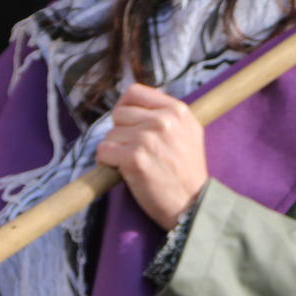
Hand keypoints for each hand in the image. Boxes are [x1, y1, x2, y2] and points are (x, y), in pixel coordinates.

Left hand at [95, 83, 207, 230]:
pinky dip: (108, 162)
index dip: (126, 107)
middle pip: (119, 113)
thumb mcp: (189, 131)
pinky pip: (103, 151)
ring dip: (116, 150)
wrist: (192, 204)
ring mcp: (148, 139)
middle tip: (135, 149)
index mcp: (177, 110)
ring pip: (110, 134)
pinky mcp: (134, 159)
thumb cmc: (187, 171)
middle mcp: (163, 120)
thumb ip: (166, 114)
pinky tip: (124, 171)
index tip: (129, 123)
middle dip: (121, 131)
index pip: (134, 92)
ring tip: (135, 163)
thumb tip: (134, 103)